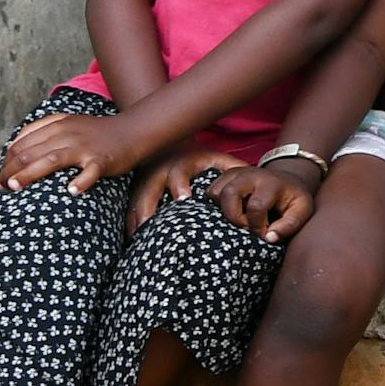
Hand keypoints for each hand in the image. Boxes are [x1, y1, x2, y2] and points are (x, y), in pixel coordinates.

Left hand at [0, 112, 157, 194]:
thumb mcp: (66, 123)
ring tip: (15, 187)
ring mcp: (84, 147)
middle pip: (30, 152)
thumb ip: (40, 130)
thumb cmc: (96, 132)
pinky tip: (72, 191)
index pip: (21, 143)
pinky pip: (90, 171)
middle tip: (1, 188)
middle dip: (10, 171)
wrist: (133, 130)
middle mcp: (67, 134)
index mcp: (55, 126)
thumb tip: (11, 148)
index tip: (1, 178)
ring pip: (51, 159)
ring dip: (30, 174)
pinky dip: (81, 181)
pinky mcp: (102, 159)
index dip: (6, 162)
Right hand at [130, 148, 248, 231]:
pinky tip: (133, 239)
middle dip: (148, 206)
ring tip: (138, 239)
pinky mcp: (136, 192)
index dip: (180, 185)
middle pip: (149, 189)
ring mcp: (144, 183)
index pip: (179, 173)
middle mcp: (160, 173)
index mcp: (182, 165)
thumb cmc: (202, 158)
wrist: (173, 145)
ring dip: (136, 220)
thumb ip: (233, 169)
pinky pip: (130, 209)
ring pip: (136, 201)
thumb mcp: (218, 159)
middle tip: (149, 224)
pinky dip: (130, 224)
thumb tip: (254, 181)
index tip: (183, 198)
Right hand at [207, 164, 317, 242]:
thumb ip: (289, 226)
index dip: (257, 225)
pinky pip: (210, 191)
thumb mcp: (303, 211)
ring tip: (241, 215)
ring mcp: (236, 173)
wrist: (288, 179)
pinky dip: (217, 203)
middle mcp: (250, 174)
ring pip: (215, 192)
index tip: (263, 233)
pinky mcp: (226, 176)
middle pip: (229, 194)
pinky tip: (233, 208)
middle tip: (246, 224)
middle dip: (234, 216)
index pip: (256, 206)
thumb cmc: (294, 198)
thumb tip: (268, 238)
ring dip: (223, 209)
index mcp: (271, 183)